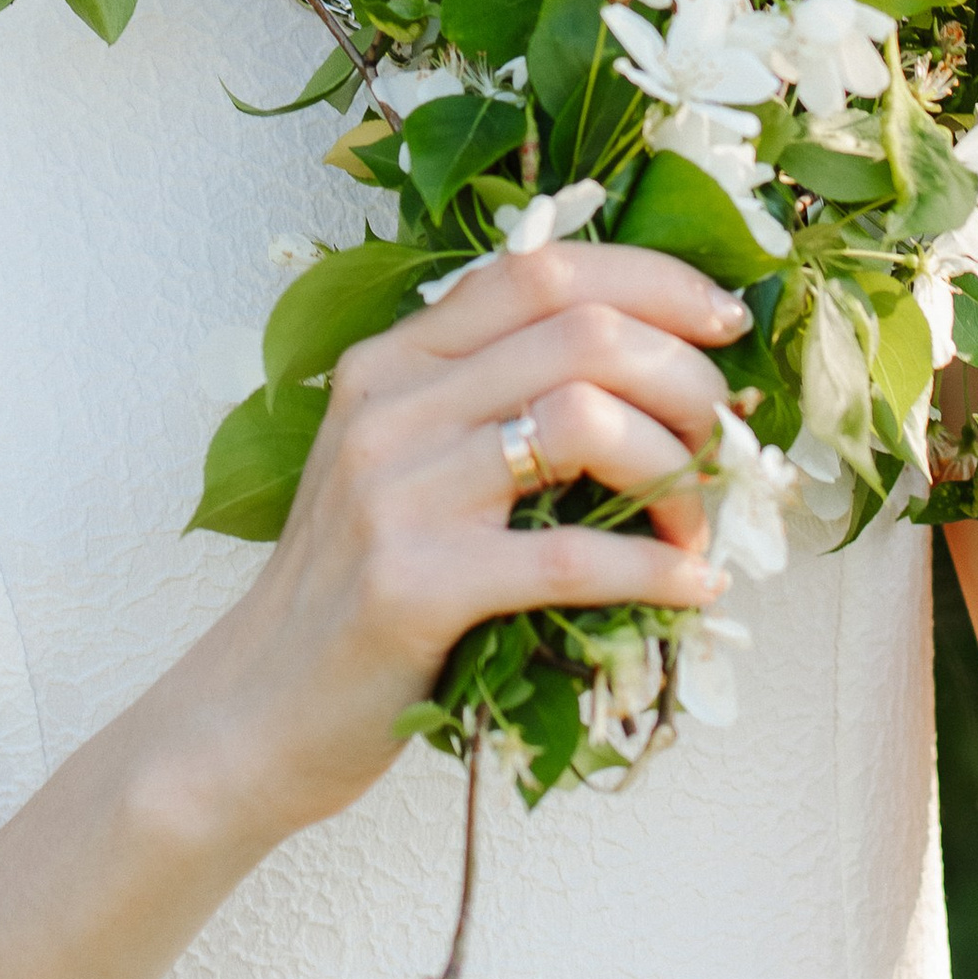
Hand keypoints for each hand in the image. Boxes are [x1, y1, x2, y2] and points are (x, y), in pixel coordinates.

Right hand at [192, 240, 746, 835]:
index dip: (654, 282)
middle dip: (688, 379)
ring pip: (585, 420)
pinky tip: (692, 586)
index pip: (541, 266)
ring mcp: (397, 492)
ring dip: (677, 469)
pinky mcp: (415, 585)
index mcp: (392, 360)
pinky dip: (654, 568)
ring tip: (699, 523)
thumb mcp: (402, 466)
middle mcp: (390, 405)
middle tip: (725, 441)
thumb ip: (488, 401)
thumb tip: (646, 368)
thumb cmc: (354, 590)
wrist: (252, 712)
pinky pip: (569, 556)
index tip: (724, 323)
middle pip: (583, 331)